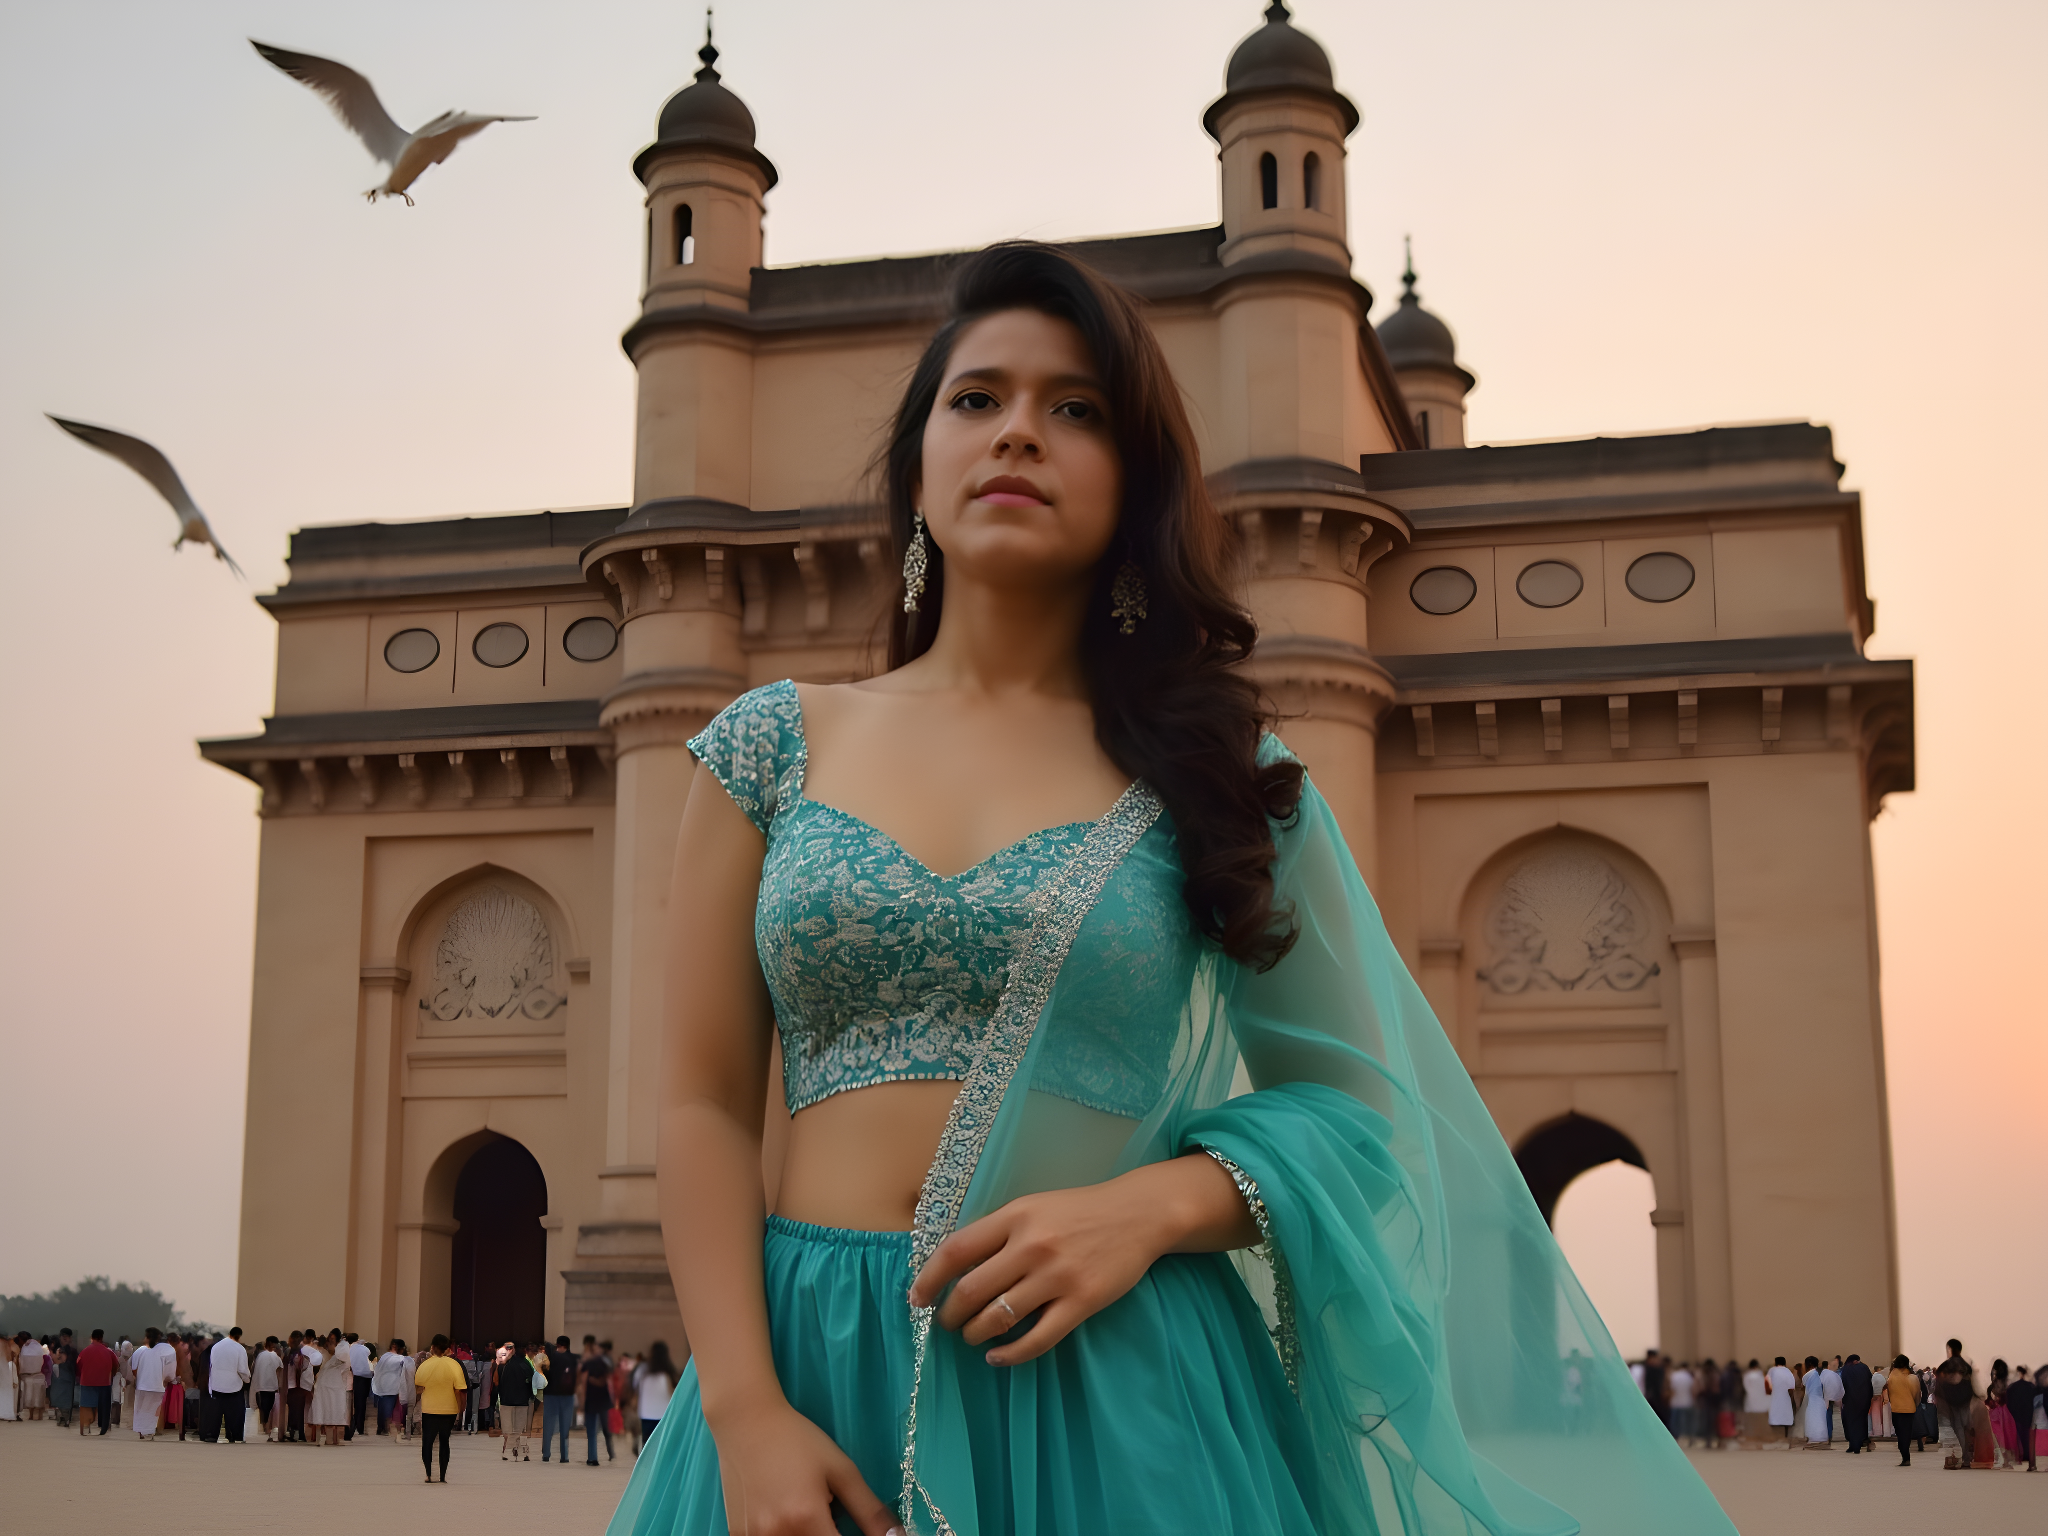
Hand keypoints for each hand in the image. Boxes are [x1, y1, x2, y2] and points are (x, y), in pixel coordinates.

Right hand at [708, 1395, 899, 1535]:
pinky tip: (781, 1510)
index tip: (848, 1527)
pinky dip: (784, 1533)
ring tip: (802, 1507)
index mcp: (806, 1519)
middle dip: (828, 1535)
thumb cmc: (798, 1440)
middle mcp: (777, 1535)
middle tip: (826, 1512)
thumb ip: (870, 1512)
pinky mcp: (737, 1535)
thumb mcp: (842, 1470)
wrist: (746, 1421)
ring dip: (807, 1534)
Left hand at [909, 1153, 1255, 1366]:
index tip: (917, 1299)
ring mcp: (1057, 1276)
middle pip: (971, 1291)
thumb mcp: (1033, 1207)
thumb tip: (953, 1266)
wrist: (1136, 1215)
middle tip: (948, 1323)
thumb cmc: (1077, 1211)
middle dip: (951, 1315)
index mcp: (1015, 1216)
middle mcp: (1032, 1245)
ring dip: (976, 1334)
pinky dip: (1010, 1355)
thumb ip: (998, 1232)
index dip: (929, 1279)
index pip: (956, 1251)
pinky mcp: (1081, 1302)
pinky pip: (1037, 1339)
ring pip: (999, 1318)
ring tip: (973, 1337)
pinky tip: (998, 1357)